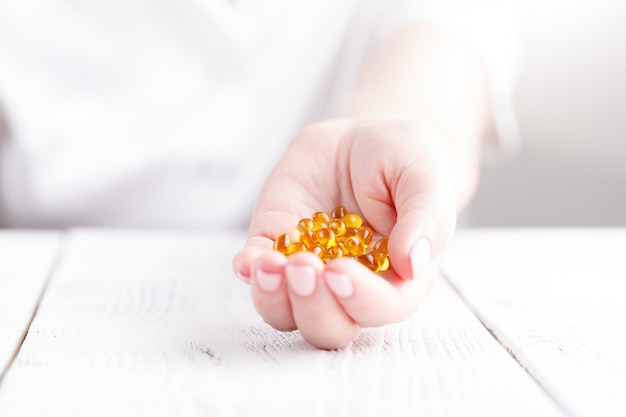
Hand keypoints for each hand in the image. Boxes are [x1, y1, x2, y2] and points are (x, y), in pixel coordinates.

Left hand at [232, 118, 456, 348]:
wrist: (358, 137)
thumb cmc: (400, 158)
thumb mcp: (423, 173)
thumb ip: (426, 218)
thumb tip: (413, 265)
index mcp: (397, 277)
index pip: (382, 308)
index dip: (360, 300)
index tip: (340, 271)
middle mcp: (350, 285)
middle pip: (330, 327)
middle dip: (313, 306)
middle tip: (304, 267)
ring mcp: (309, 270)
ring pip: (287, 314)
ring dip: (274, 298)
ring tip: (269, 265)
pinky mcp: (275, 246)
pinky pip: (256, 274)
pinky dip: (249, 272)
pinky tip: (249, 260)